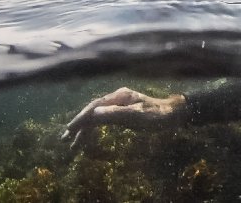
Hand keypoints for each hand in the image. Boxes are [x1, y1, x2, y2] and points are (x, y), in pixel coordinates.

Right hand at [61, 86, 185, 147]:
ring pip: (97, 117)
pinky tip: (89, 136)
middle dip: (79, 125)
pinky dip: (95, 128)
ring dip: (85, 129)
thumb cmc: (157, 115)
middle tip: (65, 139)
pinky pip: (104, 120)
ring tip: (73, 143)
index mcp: (119, 96)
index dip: (80, 119)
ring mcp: (119, 104)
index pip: (94, 107)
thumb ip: (115, 114)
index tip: (69, 130)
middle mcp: (117, 97)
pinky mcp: (123, 111)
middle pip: (93, 111)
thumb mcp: (136, 116)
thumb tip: (93, 115)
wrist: (174, 113)